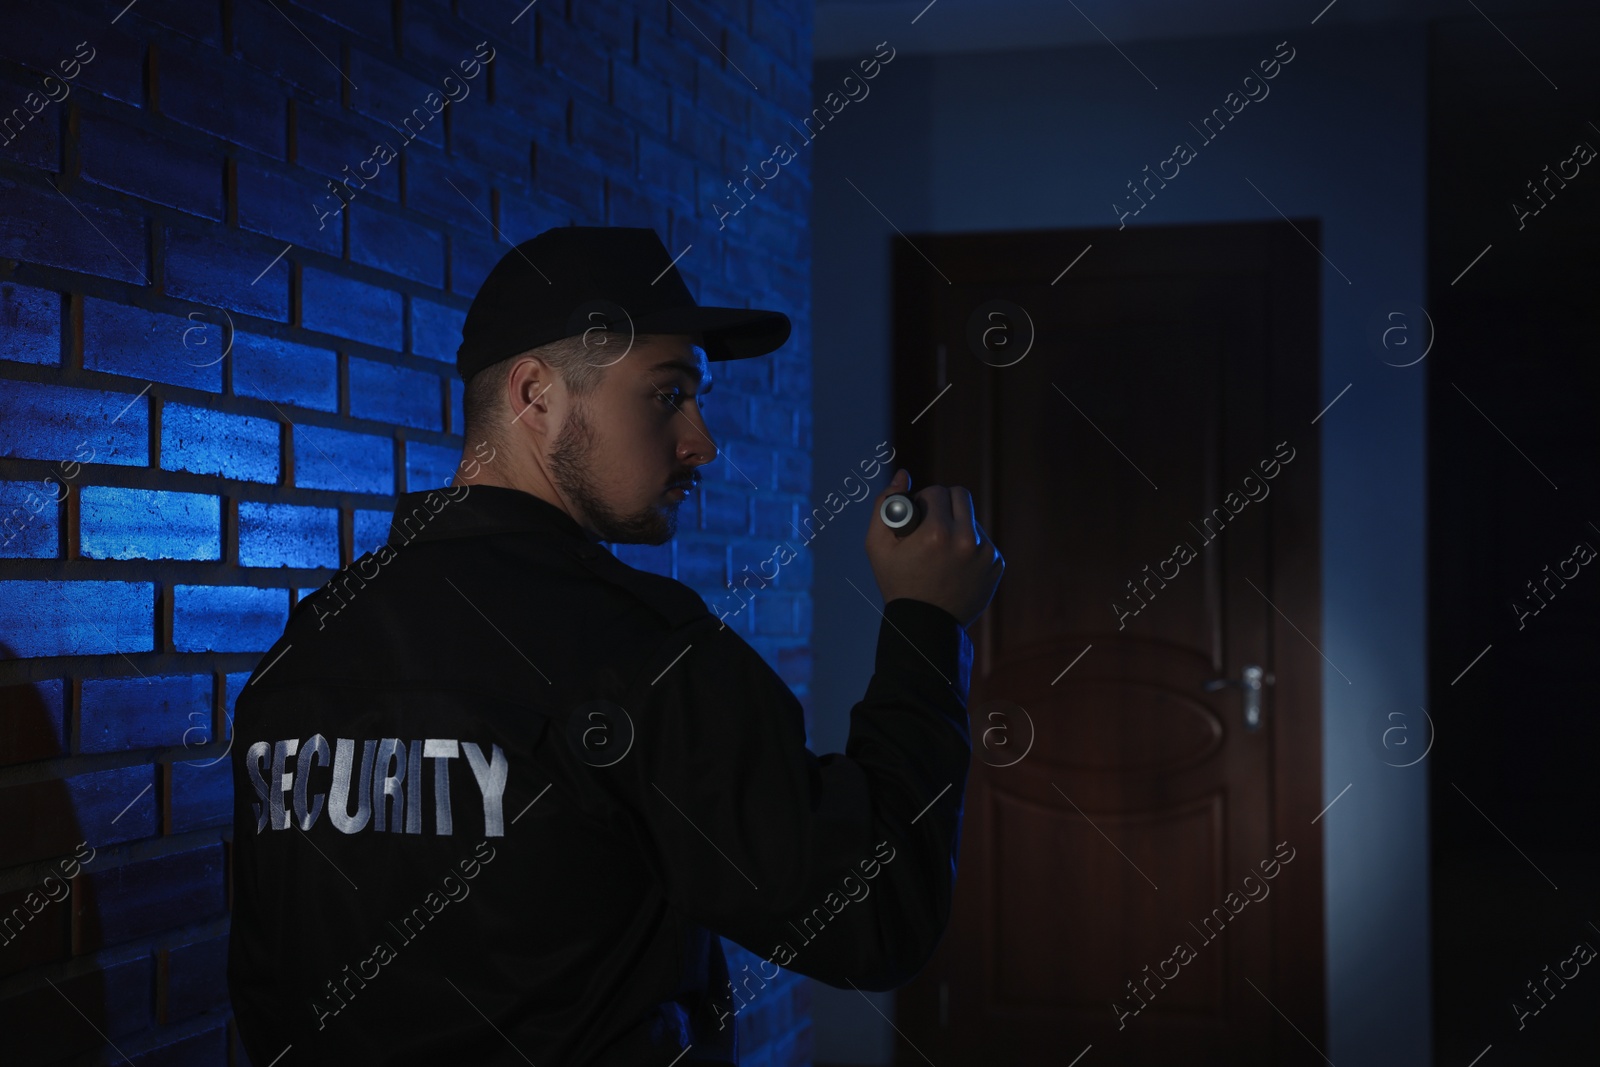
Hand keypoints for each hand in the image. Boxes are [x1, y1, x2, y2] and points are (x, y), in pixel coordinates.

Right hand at [865, 469, 1004, 627]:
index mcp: (936, 532)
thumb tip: (903, 475)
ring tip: (941, 551)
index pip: (936, 491)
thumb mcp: (877, 545)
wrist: (925, 625)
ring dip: (957, 526)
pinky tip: (955, 566)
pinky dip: (970, 547)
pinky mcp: (997, 564)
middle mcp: (965, 540)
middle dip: (944, 504)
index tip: (918, 518)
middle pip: (961, 495)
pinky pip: (983, 541)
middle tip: (932, 523)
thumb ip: (885, 504)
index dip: (923, 502)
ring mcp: (985, 553)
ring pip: (972, 519)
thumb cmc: (897, 582)